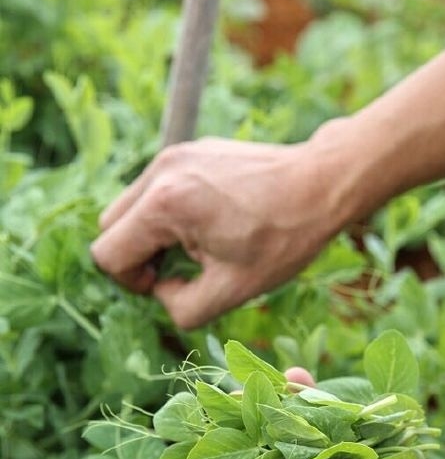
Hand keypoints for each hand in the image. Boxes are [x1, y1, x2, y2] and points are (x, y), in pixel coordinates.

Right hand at [90, 136, 345, 328]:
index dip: (132, 282)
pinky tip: (211, 223)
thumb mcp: (232, 291)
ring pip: (130, 206)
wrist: (322, 184)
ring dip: (152, 234)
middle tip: (183, 269)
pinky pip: (156, 189)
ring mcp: (174, 155)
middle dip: (137, 256)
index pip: (108, 254)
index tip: (170, 285)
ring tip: (199, 245)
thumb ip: (181, 308)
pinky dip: (169, 212)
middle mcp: (161, 172)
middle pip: (111, 226)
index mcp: (165, 205)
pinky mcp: (190, 150)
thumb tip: (160, 292)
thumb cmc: (283, 239)